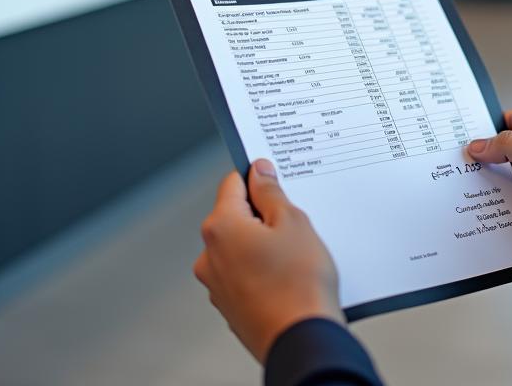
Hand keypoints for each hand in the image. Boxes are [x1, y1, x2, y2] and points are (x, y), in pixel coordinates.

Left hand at [193, 159, 342, 361]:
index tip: (278, 182)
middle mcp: (209, 255)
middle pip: (235, 216)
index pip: (233, 182)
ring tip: (295, 255)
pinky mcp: (229, 306)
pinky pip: (243, 273)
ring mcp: (216, 284)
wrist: (302, 340)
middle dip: (262, 214)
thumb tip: (258, 171)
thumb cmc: (299, 282)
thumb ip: (270, 191)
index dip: (258, 178)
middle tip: (294, 224)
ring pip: (240, 246)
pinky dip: (261, 269)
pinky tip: (287, 277)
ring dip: (262, 243)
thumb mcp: (292, 221)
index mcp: (221, 227)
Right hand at [467, 110, 511, 261]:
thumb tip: (481, 144)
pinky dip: (501, 208)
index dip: (487, 131)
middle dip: (486, 161)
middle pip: (505, 152)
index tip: (464, 140)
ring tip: (467, 190)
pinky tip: (487, 211)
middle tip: (460, 167)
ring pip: (507, 180)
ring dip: (493, 187)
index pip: (511, 122)